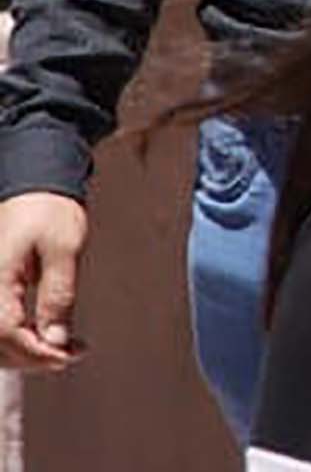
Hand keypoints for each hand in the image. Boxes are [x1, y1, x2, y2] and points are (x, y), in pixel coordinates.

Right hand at [0, 192, 87, 369]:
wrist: (34, 186)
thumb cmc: (50, 210)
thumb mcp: (63, 249)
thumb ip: (58, 295)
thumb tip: (56, 339)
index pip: (5, 331)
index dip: (35, 350)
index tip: (65, 356)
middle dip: (33, 356)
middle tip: (71, 354)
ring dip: (26, 351)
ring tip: (64, 349)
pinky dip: (19, 338)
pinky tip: (46, 336)